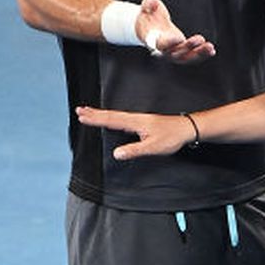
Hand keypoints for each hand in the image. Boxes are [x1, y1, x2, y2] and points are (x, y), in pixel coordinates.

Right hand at [76, 105, 195, 159]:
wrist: (186, 128)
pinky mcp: (142, 122)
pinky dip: (111, 116)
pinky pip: (122, 117)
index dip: (96, 119)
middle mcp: (135, 118)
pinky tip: (110, 119)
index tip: (82, 117)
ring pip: (115, 115)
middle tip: (79, 110)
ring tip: (89, 112)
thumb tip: (116, 154)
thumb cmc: (171, 137)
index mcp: (135, 122)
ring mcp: (138, 119)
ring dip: (101, 113)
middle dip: (94, 113)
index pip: (111, 120)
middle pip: (110, 115)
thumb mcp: (152, 148)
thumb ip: (134, 150)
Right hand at [135, 0, 215, 62]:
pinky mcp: (181, 52)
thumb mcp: (146, 6)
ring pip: (186, 58)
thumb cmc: (148, 14)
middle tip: (200, 39)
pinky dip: (202, 55)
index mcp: (152, 40)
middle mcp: (162, 50)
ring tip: (210, 47)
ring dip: (199, 54)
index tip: (178, 38)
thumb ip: (148, 4)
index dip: (168, 42)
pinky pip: (191, 56)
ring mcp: (172, 53)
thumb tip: (150, 5)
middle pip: (175, 54)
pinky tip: (212, 51)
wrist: (150, 25)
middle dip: (188, 47)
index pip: (160, 44)